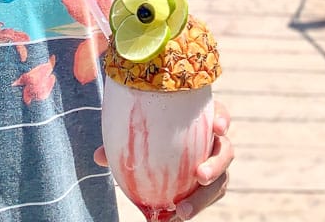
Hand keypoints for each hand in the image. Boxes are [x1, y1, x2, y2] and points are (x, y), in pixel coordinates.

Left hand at [94, 100, 232, 219]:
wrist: (158, 149)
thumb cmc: (149, 132)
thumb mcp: (137, 133)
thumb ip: (122, 142)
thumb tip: (98, 156)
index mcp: (202, 119)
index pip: (219, 114)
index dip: (222, 118)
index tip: (217, 127)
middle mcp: (214, 141)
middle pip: (225, 151)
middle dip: (216, 164)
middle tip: (199, 176)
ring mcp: (214, 164)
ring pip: (220, 180)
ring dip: (204, 197)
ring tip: (182, 211)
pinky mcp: (210, 185)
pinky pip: (207, 198)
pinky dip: (193, 208)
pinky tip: (175, 217)